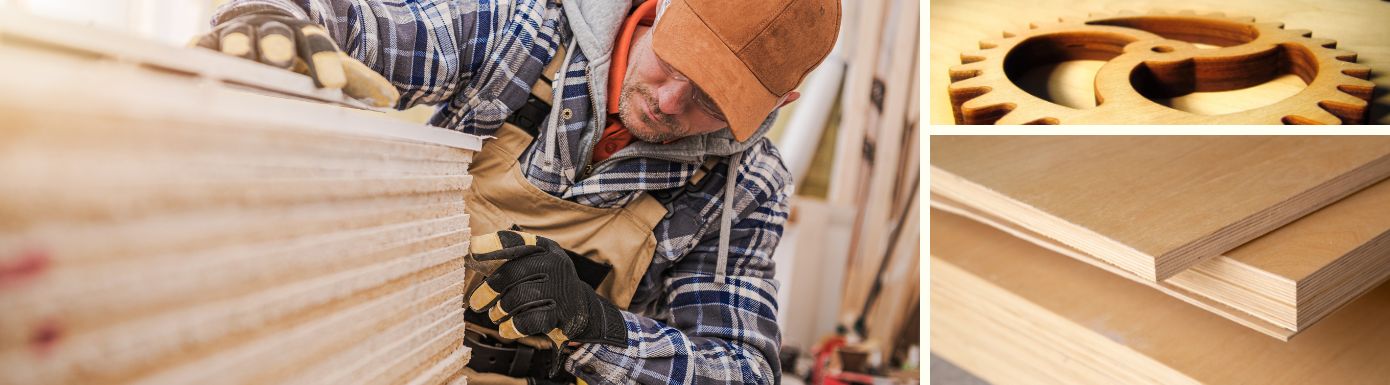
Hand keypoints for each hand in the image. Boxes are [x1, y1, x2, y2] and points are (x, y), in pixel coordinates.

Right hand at [190, 10, 399, 106]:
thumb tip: (392, 98)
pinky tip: (197, 60)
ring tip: (240, 57)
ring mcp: (239, 34)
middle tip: (282, 61)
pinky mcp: (209, 43)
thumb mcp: (328, 64)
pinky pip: (202, 45)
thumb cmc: (301, 57)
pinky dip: (199, 51)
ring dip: (240, 44)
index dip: (326, 63)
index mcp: (306, 35)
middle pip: (278, 35)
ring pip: (239, 35)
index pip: (319, 46)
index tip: (332, 85)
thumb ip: (358, 80)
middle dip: (280, 45)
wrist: (262, 28)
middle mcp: (272, 30)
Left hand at [467, 230, 627, 347]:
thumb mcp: (534, 265)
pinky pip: (529, 321)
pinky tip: (507, 328)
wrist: (580, 309)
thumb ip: (507, 258)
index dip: (492, 246)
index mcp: (544, 248)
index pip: (515, 242)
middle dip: (488, 291)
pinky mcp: (563, 313)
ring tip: (496, 315)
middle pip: (510, 274)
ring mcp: (560, 288)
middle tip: (477, 303)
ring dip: (500, 310)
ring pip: (517, 298)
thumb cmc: (546, 285)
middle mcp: (555, 263)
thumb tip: (471, 252)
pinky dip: (513, 327)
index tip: (472, 250)